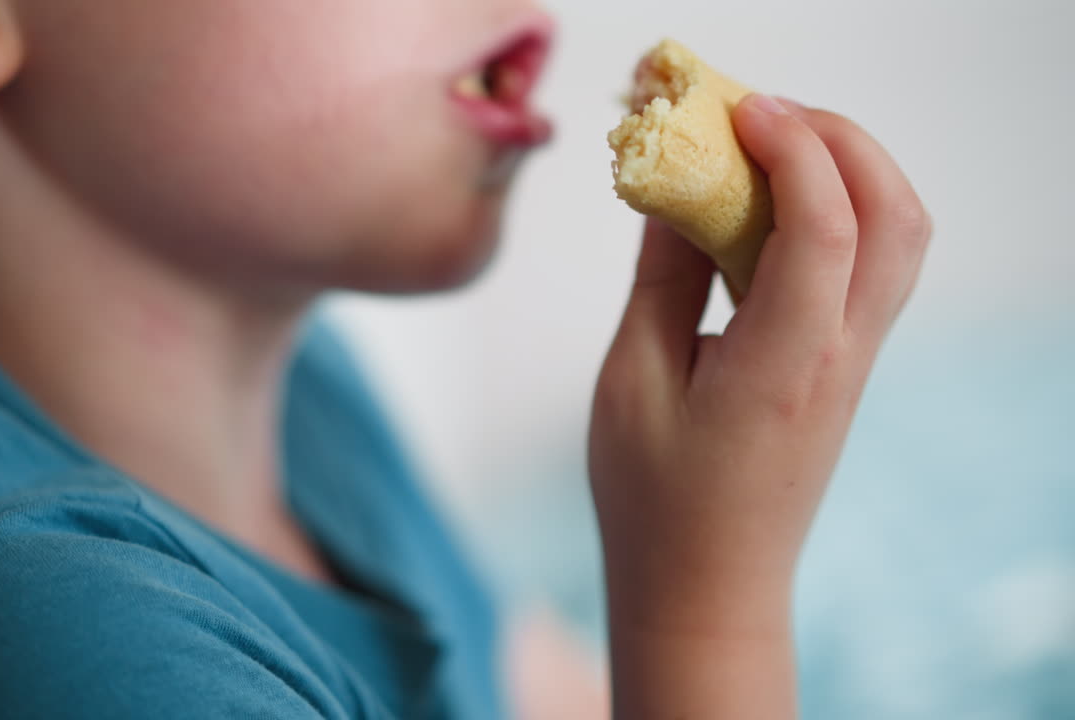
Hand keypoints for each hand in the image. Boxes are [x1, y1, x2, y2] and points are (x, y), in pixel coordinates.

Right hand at [588, 94, 929, 717]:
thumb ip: (663, 277)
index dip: (792, 150)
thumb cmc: (655, 498)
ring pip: (900, 237)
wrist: (708, 585)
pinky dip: (841, 211)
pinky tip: (772, 210)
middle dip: (839, 140)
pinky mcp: (846, 367)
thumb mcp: (633, 382)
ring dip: (851, 171)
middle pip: (895, 216)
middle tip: (760, 114)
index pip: (826, 230)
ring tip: (771, 148)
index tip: (738, 107)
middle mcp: (839, 358)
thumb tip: (677, 189)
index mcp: (783, 366)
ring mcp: (854, 363)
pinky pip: (872, 266)